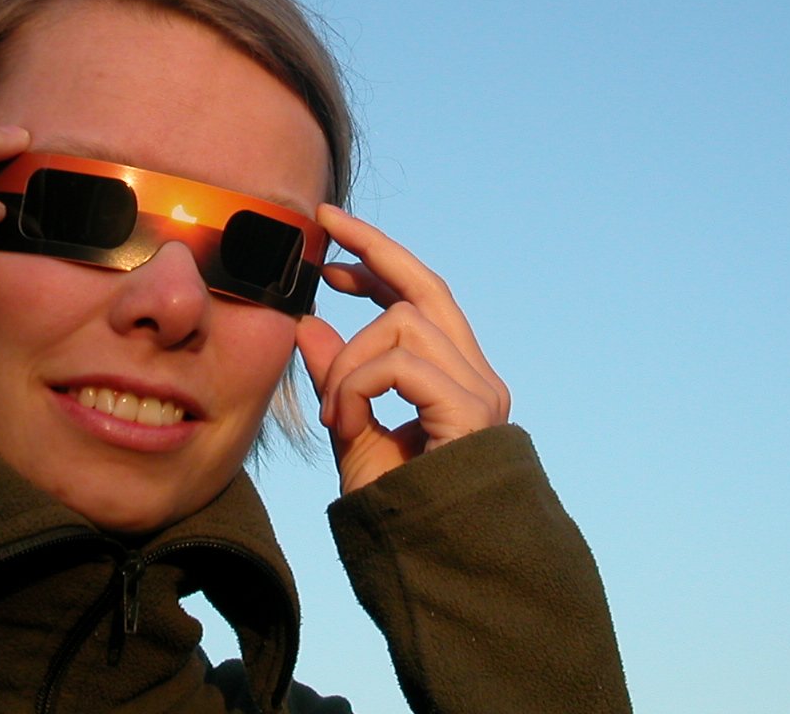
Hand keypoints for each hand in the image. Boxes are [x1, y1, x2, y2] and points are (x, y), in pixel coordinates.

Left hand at [295, 204, 509, 493]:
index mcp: (453, 376)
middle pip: (426, 286)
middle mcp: (476, 375)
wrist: (442, 567)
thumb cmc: (402, 509)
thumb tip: (310, 324)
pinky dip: (359, 385)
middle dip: (375, 248)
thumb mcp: (354, 430)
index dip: (378, 263)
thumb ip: (339, 378)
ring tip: (333, 412)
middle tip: (326, 223)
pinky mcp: (472, 410)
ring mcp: (480, 390)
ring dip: (349, 361)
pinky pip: (400, 364)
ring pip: (401, 324)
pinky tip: (346, 423)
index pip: (419, 298)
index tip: (332, 246)